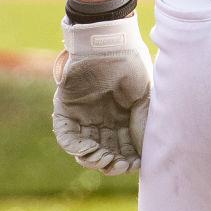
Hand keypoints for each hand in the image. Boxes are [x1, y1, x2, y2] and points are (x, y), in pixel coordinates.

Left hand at [52, 15, 153, 174]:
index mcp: (122, 117)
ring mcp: (83, 116)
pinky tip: (88, 150)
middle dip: (111, 163)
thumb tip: (143, 154)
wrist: (109, 44)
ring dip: (93, 159)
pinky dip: (75, 146)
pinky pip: (66, 135)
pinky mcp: (66, 111)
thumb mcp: (145, 97)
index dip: (128, 160)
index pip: (123, 146)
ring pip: (85, 148)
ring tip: (103, 159)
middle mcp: (102, 119)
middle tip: (117, 166)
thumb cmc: (131, 66)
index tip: (134, 166)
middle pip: (105, 151)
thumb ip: (142, 124)